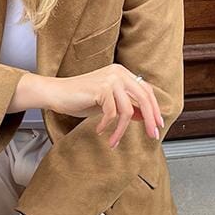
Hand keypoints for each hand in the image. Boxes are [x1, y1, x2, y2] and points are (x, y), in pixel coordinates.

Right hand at [43, 66, 164, 148]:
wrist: (56, 93)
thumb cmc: (79, 98)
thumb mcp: (108, 104)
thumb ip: (126, 107)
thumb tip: (145, 117)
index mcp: (122, 73)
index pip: (146, 91)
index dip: (154, 109)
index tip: (157, 125)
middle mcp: (118, 72)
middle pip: (143, 98)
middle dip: (150, 120)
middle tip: (152, 135)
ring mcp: (110, 79)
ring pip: (127, 110)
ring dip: (121, 130)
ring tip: (114, 141)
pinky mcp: (101, 88)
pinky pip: (112, 113)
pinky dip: (107, 125)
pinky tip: (100, 130)